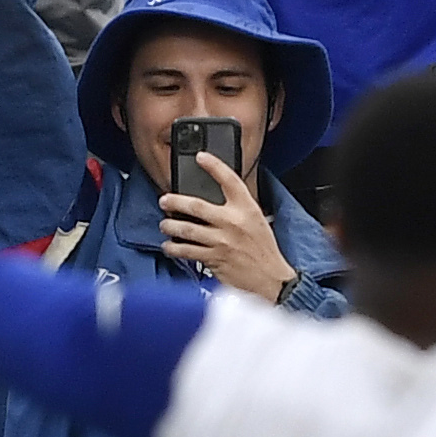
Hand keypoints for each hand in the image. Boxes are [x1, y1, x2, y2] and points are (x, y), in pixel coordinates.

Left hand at [154, 152, 295, 301]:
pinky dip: (174, 248)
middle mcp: (233, 222)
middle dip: (175, 201)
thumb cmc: (263, 251)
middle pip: (197, 206)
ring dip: (170, 226)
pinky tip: (169, 246)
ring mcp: (222, 241)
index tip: (201, 157)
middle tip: (164, 200)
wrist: (270, 279)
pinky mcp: (214, 258)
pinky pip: (187, 251)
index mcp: (247, 209)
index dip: (214, 166)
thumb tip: (213, 199)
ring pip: (187, 229)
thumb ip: (238, 209)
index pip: (230, 180)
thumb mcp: (257, 221)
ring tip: (164, 224)